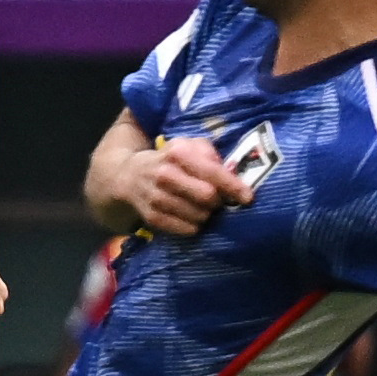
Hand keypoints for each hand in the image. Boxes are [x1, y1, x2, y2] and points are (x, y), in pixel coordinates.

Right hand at [120, 136, 248, 236]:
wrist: (128, 176)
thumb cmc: (168, 160)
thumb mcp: (186, 146)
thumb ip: (209, 153)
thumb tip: (227, 169)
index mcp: (177, 153)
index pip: (211, 172)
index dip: (233, 186)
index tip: (248, 197)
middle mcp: (165, 175)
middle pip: (208, 197)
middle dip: (219, 201)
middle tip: (218, 200)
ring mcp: (157, 197)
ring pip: (199, 216)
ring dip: (207, 214)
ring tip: (203, 208)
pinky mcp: (152, 217)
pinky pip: (187, 230)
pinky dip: (195, 226)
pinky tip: (191, 217)